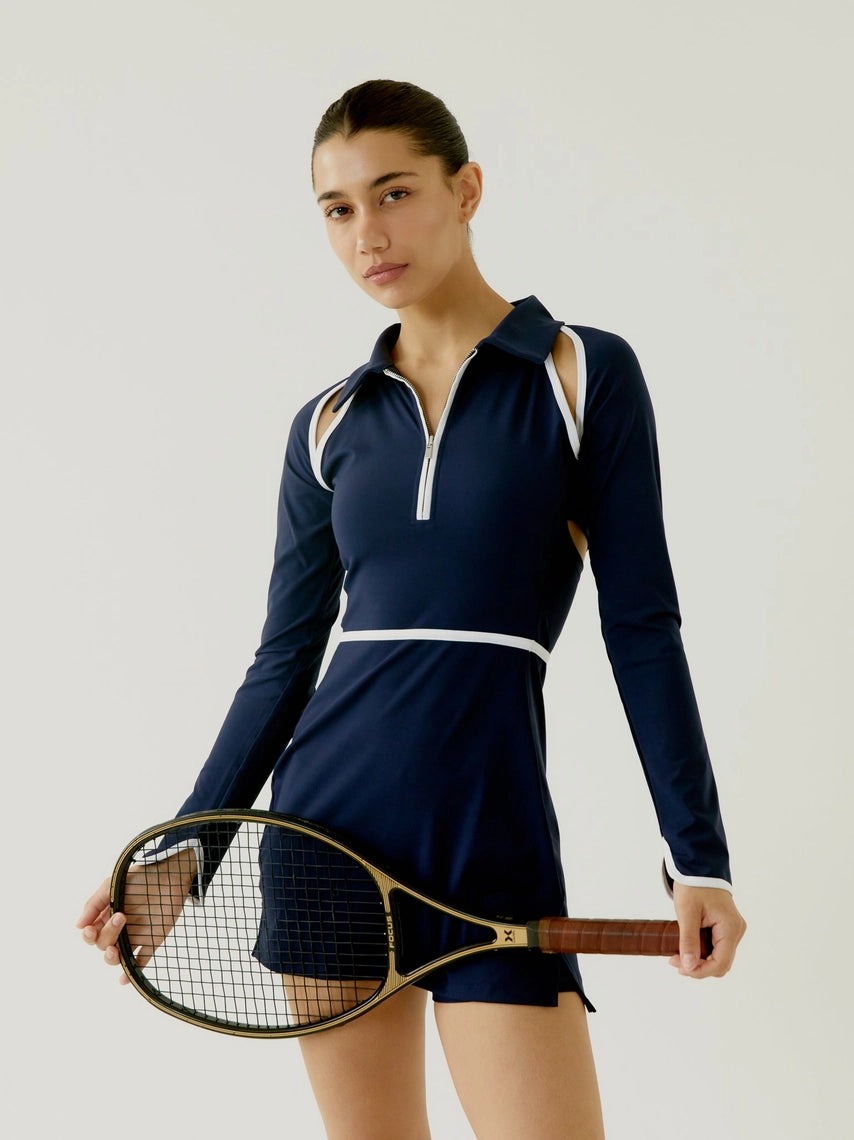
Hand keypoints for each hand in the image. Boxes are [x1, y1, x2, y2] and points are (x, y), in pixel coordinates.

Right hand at [77, 849, 197, 984]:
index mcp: (106, 916)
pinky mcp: (151, 941)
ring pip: (117, 957)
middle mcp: (119, 929)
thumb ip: (94, 903)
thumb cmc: (140, 877)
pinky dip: (132, 973)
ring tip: (115, 950)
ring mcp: (134, 936)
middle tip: (122, 917)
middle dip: (107, 935)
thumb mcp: (112, 885)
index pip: (92, 935)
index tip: (91, 930)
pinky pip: (140, 961)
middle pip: (103, 945)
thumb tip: (78, 926)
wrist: (170, 874)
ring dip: (112, 959)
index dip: (89, 936)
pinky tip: (124, 979)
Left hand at [669, 881, 745, 978]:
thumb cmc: (694, 886)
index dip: (700, 971)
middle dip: (699, 967)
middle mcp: (736, 931)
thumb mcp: (687, 913)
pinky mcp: (727, 928)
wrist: (699, 868)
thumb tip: (689, 966)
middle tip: (675, 961)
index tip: (679, 967)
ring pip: (720, 957)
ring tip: (679, 955)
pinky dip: (704, 951)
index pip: (720, 963)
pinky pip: (718, 948)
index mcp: (730, 928)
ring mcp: (733, 930)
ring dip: (700, 961)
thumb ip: (689, 941)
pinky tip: (688, 947)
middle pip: (721, 963)